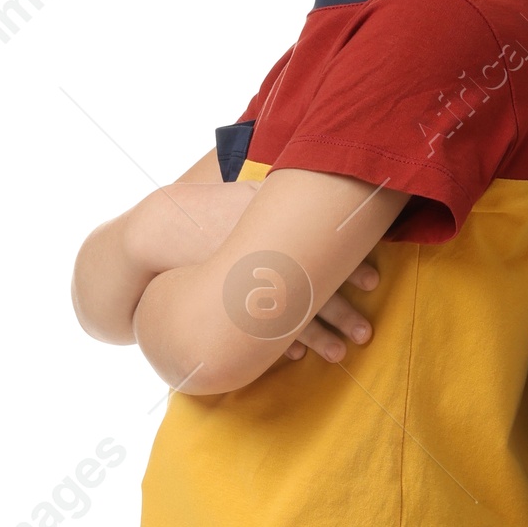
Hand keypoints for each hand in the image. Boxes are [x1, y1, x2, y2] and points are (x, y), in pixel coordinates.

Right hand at [130, 181, 377, 359]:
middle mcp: (262, 263)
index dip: (348, 267)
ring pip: (290, 321)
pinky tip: (299, 356)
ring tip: (342, 354)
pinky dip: (281, 345)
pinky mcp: (227, 312)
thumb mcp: (245, 195)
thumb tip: (321, 171)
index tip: (372, 281)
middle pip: (311, 292)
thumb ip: (280, 195)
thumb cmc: (209, 211)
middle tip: (366, 333)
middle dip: (343, 315)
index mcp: (270, 232)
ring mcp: (245, 290)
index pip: (320, 249)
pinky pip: (258, 335)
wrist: (156, 233)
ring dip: (320, 339)